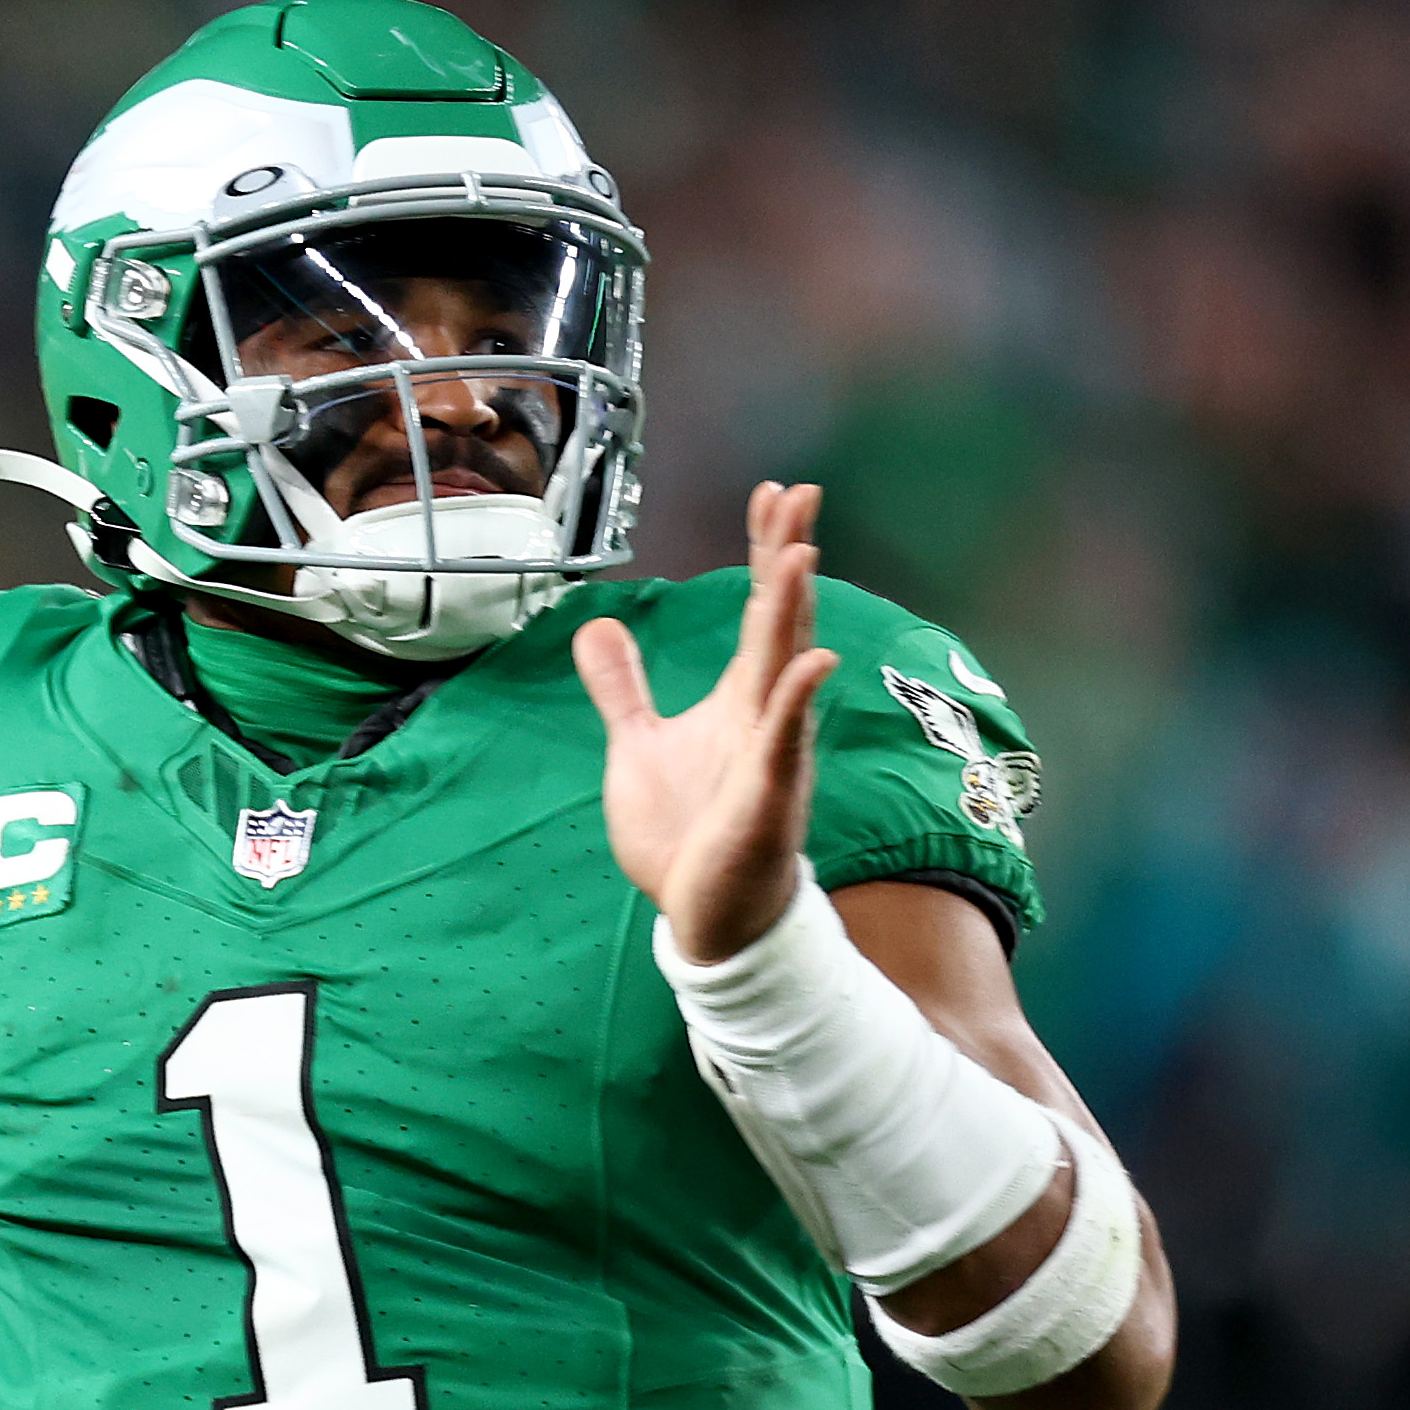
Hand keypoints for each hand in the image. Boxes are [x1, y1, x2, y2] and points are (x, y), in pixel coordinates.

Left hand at [576, 481, 841, 963]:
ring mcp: (771, 753)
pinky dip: (798, 701)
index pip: (758, 609)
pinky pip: (786, 743)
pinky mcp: (766, 799)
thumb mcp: (638, 745)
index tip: (774, 493)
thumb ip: (622, 686)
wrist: (705, 916)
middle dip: (788, 556)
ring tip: (800, 551)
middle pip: (779, 620)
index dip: (764, 550)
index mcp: (740, 698)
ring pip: (787, 669)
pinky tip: (812, 659)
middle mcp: (765, 714)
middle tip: (800, 493)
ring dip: (792, 611)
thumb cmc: (685, 835)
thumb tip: (597, 626)